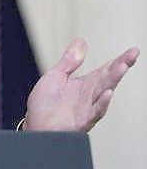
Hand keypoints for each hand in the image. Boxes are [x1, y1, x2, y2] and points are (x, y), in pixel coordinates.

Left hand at [24, 38, 138, 131]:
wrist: (35, 126)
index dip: (119, 60)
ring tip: (122, 66)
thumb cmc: (45, 105)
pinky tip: (108, 93)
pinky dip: (102, 103)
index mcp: (86, 84)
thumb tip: (80, 41)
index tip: (133, 50)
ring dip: (114, 80)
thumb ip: (69, 61)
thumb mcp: (56, 76)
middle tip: (133, 54)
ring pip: (104, 92)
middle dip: (121, 65)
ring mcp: (88, 107)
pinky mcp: (82, 120)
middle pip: (108, 78)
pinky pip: (94, 112)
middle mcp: (90, 95)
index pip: (106, 69)